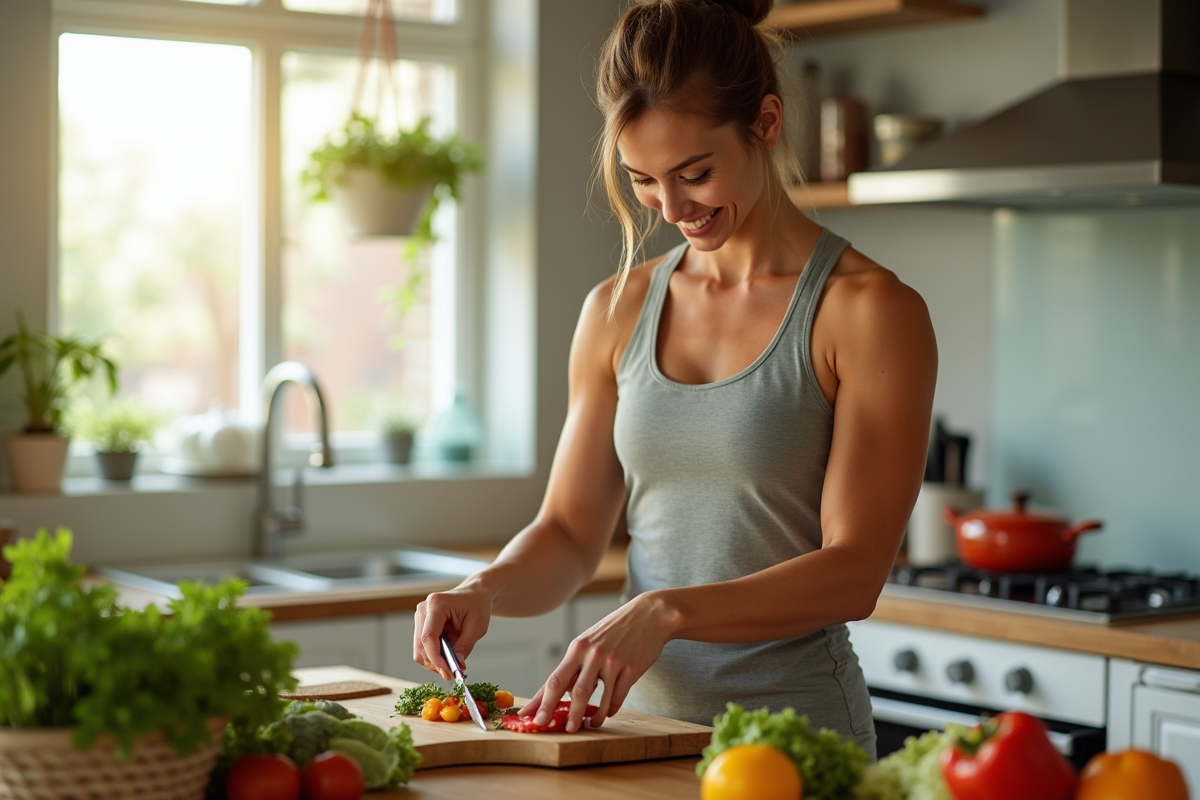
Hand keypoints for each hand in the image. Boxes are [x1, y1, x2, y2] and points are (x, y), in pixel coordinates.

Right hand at [413, 582, 493, 680]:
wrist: (474, 594)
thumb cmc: (477, 605)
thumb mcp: (477, 626)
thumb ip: (465, 646)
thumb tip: (456, 666)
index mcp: (437, 604)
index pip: (428, 636)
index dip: (436, 658)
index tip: (448, 672)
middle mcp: (423, 609)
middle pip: (421, 645)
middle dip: (435, 663)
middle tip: (452, 673)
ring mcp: (420, 616)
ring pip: (419, 649)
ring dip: (434, 661)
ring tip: (452, 664)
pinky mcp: (421, 624)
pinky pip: (422, 647)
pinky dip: (433, 656)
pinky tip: (447, 657)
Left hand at [519, 592, 672, 732]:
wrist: (649, 615)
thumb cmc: (616, 630)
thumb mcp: (591, 640)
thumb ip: (577, 664)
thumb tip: (563, 691)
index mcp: (578, 647)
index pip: (554, 679)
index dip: (540, 701)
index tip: (529, 717)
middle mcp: (593, 654)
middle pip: (574, 691)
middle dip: (565, 715)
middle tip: (560, 730)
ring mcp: (613, 661)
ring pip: (597, 698)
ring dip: (591, 717)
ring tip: (587, 726)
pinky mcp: (631, 669)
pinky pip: (617, 697)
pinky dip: (611, 709)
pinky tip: (608, 713)